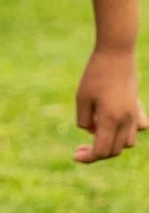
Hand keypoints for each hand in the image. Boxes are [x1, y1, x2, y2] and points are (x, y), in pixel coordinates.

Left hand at [73, 45, 140, 162]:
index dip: (88, 158)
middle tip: (79, 148)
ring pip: (126, 142)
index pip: (102, 150)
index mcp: (111, 120)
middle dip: (96, 153)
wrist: (116, 55)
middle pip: (114, 150)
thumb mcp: (82, 98)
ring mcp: (135, 115)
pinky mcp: (137, 108)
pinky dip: (125, 133)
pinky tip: (113, 125)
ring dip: (111, 144)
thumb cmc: (95, 75)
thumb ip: (84, 120)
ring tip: (94, 135)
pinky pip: (137, 129)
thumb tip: (91, 132)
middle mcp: (127, 121)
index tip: (74, 156)